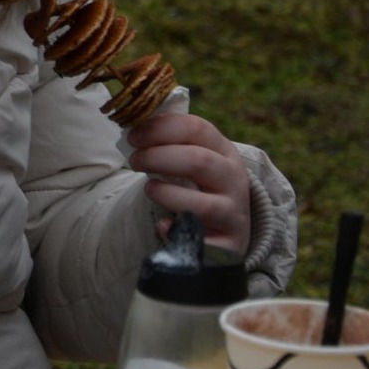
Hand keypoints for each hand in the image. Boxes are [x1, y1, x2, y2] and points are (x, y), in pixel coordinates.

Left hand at [123, 111, 251, 254]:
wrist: (226, 230)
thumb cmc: (199, 186)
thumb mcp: (193, 159)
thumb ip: (170, 143)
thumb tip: (134, 124)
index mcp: (224, 150)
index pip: (197, 128)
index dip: (160, 128)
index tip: (134, 137)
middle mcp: (234, 179)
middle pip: (198, 161)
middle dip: (157, 158)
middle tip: (134, 161)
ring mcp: (234, 213)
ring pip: (200, 203)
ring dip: (165, 194)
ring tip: (149, 189)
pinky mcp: (228, 244)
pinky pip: (198, 239)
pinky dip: (175, 231)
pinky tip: (164, 226)